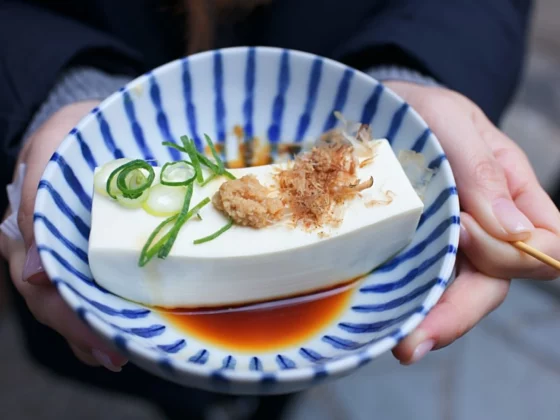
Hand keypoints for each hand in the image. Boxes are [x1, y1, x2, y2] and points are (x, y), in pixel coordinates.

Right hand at [0, 100, 127, 371]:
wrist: (103, 123)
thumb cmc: (78, 130)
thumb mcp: (54, 143)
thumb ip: (37, 192)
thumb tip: (36, 272)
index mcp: (27, 219)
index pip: (38, 277)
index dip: (64, 310)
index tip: (95, 331)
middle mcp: (40, 240)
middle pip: (54, 298)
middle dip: (82, 330)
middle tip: (115, 355)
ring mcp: (65, 246)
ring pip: (70, 298)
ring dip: (93, 329)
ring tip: (119, 354)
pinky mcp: (91, 247)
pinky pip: (91, 285)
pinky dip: (104, 311)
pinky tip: (120, 332)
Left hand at [383, 81, 559, 363]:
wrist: (382, 111)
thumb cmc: (424, 110)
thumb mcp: (452, 123)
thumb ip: (484, 170)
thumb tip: (513, 230)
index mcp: (512, 195)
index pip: (544, 246)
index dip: (511, 253)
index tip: (462, 230)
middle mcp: (486, 228)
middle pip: (494, 284)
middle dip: (460, 313)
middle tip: (417, 338)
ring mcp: (449, 243)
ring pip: (457, 295)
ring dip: (433, 322)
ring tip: (402, 345)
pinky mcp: (415, 249)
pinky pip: (422, 285)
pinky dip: (409, 306)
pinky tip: (387, 323)